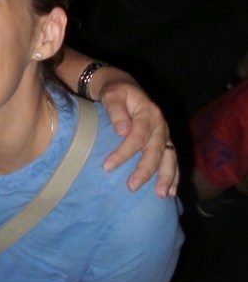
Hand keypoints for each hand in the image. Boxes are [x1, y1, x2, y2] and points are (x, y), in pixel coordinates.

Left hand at [96, 72, 178, 196]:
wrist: (124, 87)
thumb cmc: (115, 92)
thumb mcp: (112, 95)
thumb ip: (116, 111)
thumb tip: (123, 131)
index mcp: (149, 113)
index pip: (138, 136)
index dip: (124, 153)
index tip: (107, 166)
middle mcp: (161, 125)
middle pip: (155, 151)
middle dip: (145, 170)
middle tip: (131, 187)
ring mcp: (165, 134)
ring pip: (169, 158)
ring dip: (166, 177)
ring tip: (161, 195)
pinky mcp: (165, 141)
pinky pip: (172, 160)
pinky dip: (174, 175)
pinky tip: (171, 191)